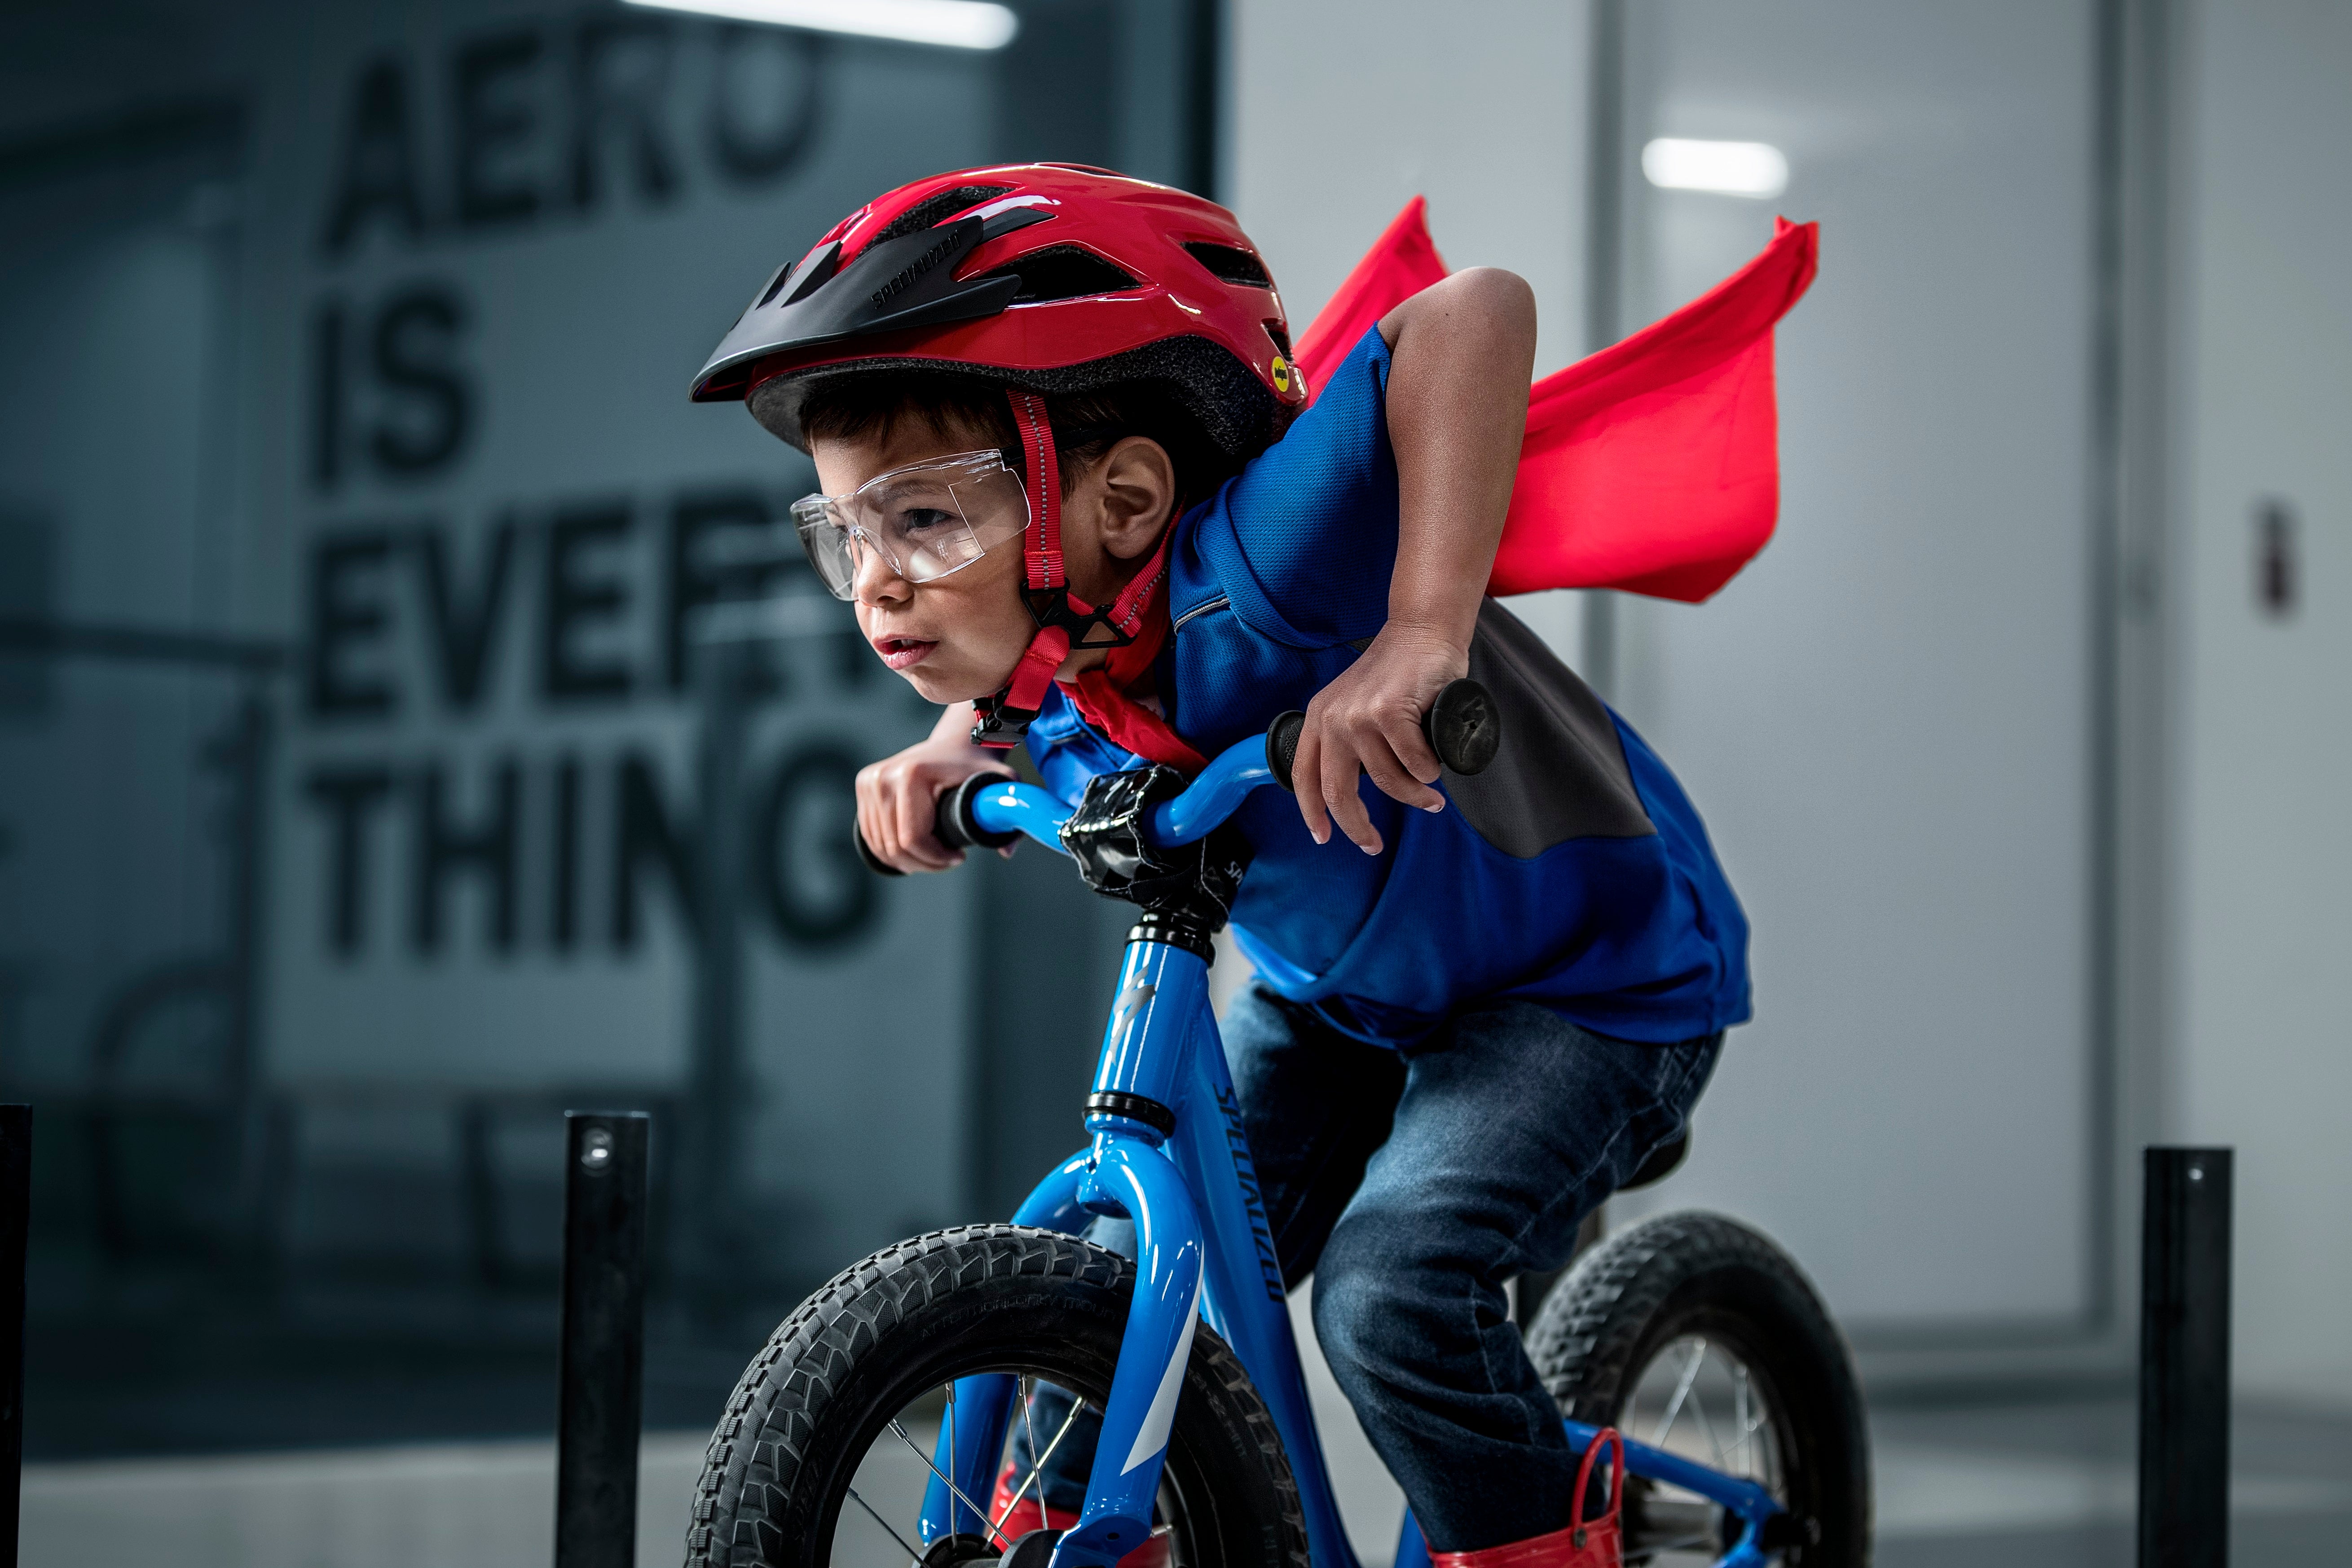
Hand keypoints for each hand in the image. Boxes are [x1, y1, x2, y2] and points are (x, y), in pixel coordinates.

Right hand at [856, 736, 1012, 872]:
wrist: (956, 743)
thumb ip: (1010, 815)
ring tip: (934, 857)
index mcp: (910, 775)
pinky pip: (871, 834)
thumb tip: (1006, 852)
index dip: (936, 859)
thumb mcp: (1001, 786)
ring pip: (881, 844)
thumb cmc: (978, 767)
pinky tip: (914, 850)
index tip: (960, 857)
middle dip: (924, 863)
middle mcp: (883, 777)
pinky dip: (890, 850)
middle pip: (894, 846)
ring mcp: (870, 780)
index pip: (913, 838)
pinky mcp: (864, 785)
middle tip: (948, 861)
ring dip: (907, 860)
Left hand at [1293, 622, 1466, 853]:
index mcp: (1319, 718)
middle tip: (1373, 844)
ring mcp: (1359, 716)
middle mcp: (1333, 719)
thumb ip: (1349, 739)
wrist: (1423, 632)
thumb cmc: (1398, 673)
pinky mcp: (1389, 713)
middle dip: (1357, 827)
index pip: (1304, 776)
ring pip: (1387, 781)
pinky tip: (1435, 765)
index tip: (1323, 837)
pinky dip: (1428, 771)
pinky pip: (1414, 764)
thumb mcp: (1357, 705)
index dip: (1311, 813)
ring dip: (1413, 796)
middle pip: (1339, 792)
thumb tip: (1355, 789)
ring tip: (1429, 797)